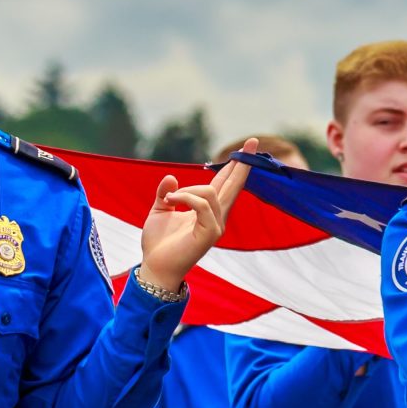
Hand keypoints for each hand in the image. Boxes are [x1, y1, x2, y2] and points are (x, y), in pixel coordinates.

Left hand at [135, 159, 250, 294]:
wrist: (154, 267)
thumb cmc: (157, 243)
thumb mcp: (159, 210)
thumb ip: (166, 193)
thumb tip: (171, 178)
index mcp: (207, 211)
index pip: (225, 184)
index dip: (235, 166)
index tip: (246, 147)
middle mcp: (217, 217)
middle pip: (234, 185)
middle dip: (242, 163)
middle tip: (252, 140)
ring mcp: (216, 226)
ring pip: (211, 192)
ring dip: (186, 191)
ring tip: (169, 200)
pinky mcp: (210, 234)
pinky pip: (203, 204)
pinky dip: (186, 198)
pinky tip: (171, 201)